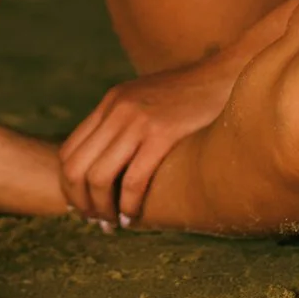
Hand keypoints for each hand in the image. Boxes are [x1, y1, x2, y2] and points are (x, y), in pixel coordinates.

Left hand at [58, 54, 240, 227]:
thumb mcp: (150, 101)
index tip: (84, 205)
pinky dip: (128, 205)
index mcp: (112, 102)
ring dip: (102, 209)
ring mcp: (138, 120)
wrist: (230, 74)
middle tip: (96, 222)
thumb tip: (113, 162)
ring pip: (98, 177)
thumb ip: (127, 123)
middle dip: (82, 202)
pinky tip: (133, 216)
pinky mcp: (162, 133)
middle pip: (75, 167)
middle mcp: (117, 109)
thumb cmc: (194, 97)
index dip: (70, 186)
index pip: (69, 151)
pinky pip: (132, 180)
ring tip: (114, 223)